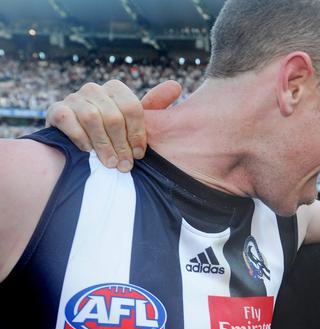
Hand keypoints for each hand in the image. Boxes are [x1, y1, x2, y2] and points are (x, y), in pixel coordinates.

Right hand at [46, 80, 181, 171]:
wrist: (74, 140)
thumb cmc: (112, 131)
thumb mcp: (134, 120)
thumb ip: (155, 105)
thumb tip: (176, 85)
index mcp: (116, 89)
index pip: (132, 108)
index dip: (137, 134)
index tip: (139, 154)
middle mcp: (94, 89)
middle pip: (113, 116)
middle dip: (121, 144)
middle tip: (125, 166)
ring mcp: (74, 98)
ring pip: (93, 118)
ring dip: (103, 145)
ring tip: (110, 164)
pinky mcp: (56, 109)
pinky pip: (69, 120)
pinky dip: (80, 137)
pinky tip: (87, 151)